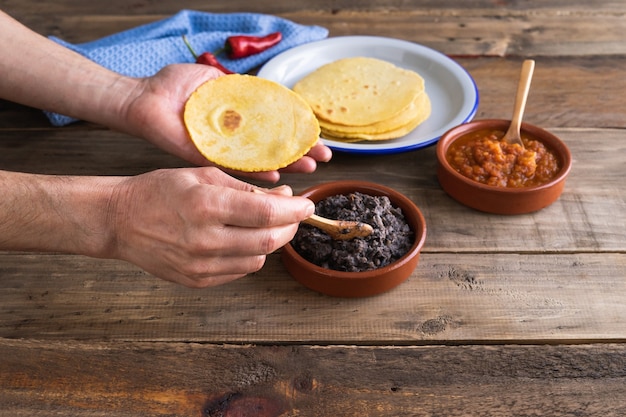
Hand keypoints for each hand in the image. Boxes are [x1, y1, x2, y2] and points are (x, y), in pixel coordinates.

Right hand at [108, 166, 313, 287]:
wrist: (119, 221)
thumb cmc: (159, 191)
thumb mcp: (202, 175)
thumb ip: (245, 188)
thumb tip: (284, 195)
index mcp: (206, 206)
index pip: (266, 213)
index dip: (294, 209)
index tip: (306, 203)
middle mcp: (204, 240)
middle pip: (268, 240)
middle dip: (290, 226)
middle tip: (293, 214)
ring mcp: (200, 265)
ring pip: (258, 258)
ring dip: (271, 241)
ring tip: (265, 223)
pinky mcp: (197, 280)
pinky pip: (240, 270)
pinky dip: (250, 254)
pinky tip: (244, 238)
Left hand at [123, 64, 331, 181]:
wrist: (142, 99)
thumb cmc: (172, 86)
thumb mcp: (211, 77)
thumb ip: (235, 85)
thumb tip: (261, 88)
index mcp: (238, 118)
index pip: (274, 125)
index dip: (297, 130)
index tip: (317, 135)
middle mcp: (234, 137)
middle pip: (273, 146)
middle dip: (300, 151)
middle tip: (322, 158)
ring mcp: (222, 149)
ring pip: (260, 160)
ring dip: (286, 164)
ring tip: (308, 167)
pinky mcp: (207, 158)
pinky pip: (235, 167)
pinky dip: (255, 173)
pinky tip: (276, 176)